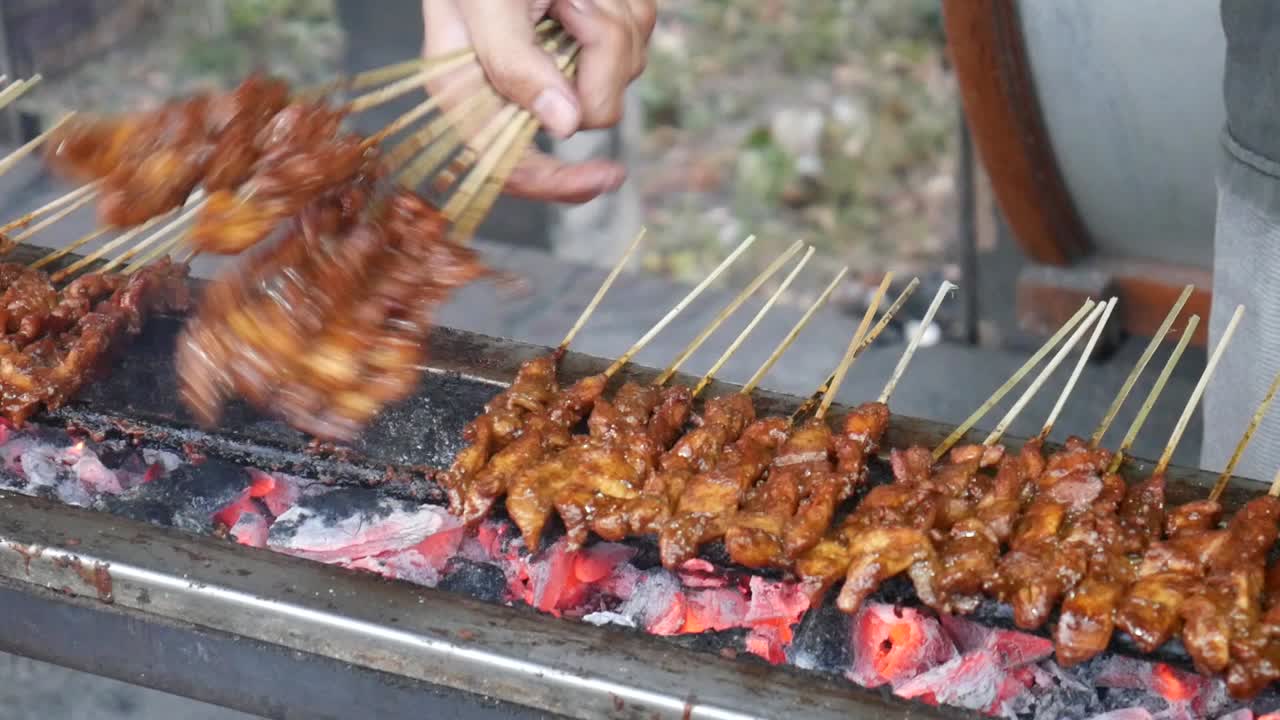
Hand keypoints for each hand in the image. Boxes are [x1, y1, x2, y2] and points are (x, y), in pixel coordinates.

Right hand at [422, 0, 655, 202]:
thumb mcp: (484, 3)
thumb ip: (513, 64)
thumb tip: (563, 126)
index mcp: (474, 95)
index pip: (516, 168)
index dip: (560, 183)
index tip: (606, 176)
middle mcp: (522, 90)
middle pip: (592, 112)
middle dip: (597, 54)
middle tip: (570, 2)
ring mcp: (566, 66)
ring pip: (622, 73)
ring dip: (610, 21)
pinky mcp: (599, 40)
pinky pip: (638, 38)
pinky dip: (624, 5)